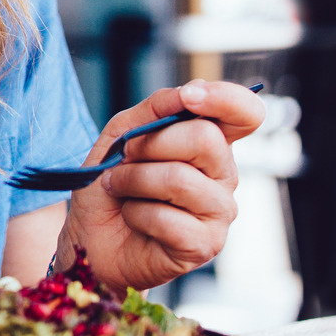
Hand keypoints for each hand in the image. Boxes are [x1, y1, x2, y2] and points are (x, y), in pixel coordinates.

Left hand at [61, 79, 266, 292]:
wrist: (90, 234)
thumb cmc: (111, 182)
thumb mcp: (122, 133)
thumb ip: (156, 108)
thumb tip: (193, 89)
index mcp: (210, 143)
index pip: (245, 114)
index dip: (225, 99)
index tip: (189, 97)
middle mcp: (224, 176)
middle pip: (206, 139)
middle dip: (149, 144)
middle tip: (124, 158)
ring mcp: (219, 212)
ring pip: (180, 179)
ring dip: (132, 180)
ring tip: (118, 188)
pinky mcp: (205, 245)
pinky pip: (167, 218)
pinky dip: (135, 213)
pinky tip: (133, 218)